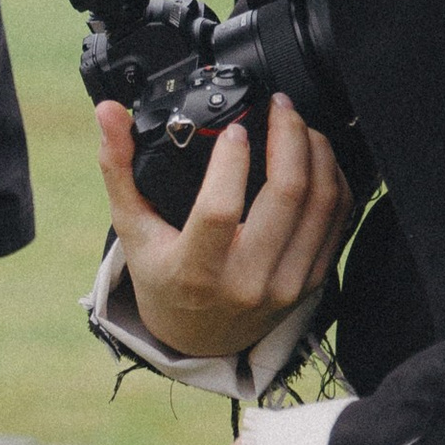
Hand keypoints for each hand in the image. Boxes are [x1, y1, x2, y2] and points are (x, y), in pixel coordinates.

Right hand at [99, 90, 348, 360]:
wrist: (199, 339)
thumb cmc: (163, 279)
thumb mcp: (132, 230)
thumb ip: (118, 168)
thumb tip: (107, 112)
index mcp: (195, 272)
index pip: (220, 211)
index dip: (231, 162)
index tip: (234, 129)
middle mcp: (246, 282)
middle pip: (287, 195)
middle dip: (288, 135)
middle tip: (278, 106)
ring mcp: (285, 284)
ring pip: (321, 202)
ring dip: (316, 151)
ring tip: (298, 124)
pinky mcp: (312, 281)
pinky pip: (337, 219)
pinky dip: (332, 178)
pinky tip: (315, 156)